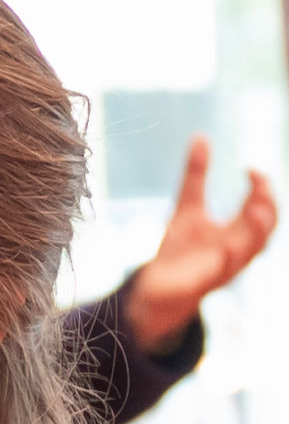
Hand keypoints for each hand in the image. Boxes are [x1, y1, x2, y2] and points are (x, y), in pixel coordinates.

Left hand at [124, 138, 276, 353]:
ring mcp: (224, 267)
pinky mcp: (205, 283)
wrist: (156, 286)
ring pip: (251, 252)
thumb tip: (201, 136)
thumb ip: (195, 175)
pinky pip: (221, 274)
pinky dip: (226, 261)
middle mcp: (237, 248)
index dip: (262, 186)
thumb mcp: (187, 206)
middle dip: (267, 206)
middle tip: (259, 185)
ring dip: (256, 232)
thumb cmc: (180, 249)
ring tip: (255, 210)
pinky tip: (225, 249)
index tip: (252, 167)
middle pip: (266, 228)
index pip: (262, 206)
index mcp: (237, 231)